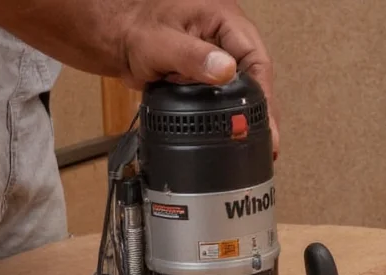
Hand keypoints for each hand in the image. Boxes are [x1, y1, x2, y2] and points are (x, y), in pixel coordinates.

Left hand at [119, 0, 278, 156]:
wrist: (116, 37)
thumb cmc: (134, 28)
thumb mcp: (162, 42)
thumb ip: (192, 56)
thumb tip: (226, 70)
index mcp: (225, 20)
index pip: (257, 59)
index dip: (265, 94)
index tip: (267, 122)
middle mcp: (228, 38)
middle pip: (257, 78)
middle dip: (262, 111)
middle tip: (269, 142)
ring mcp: (221, 57)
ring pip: (245, 89)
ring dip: (248, 115)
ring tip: (259, 143)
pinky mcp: (210, 74)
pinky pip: (228, 95)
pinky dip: (231, 114)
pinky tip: (235, 132)